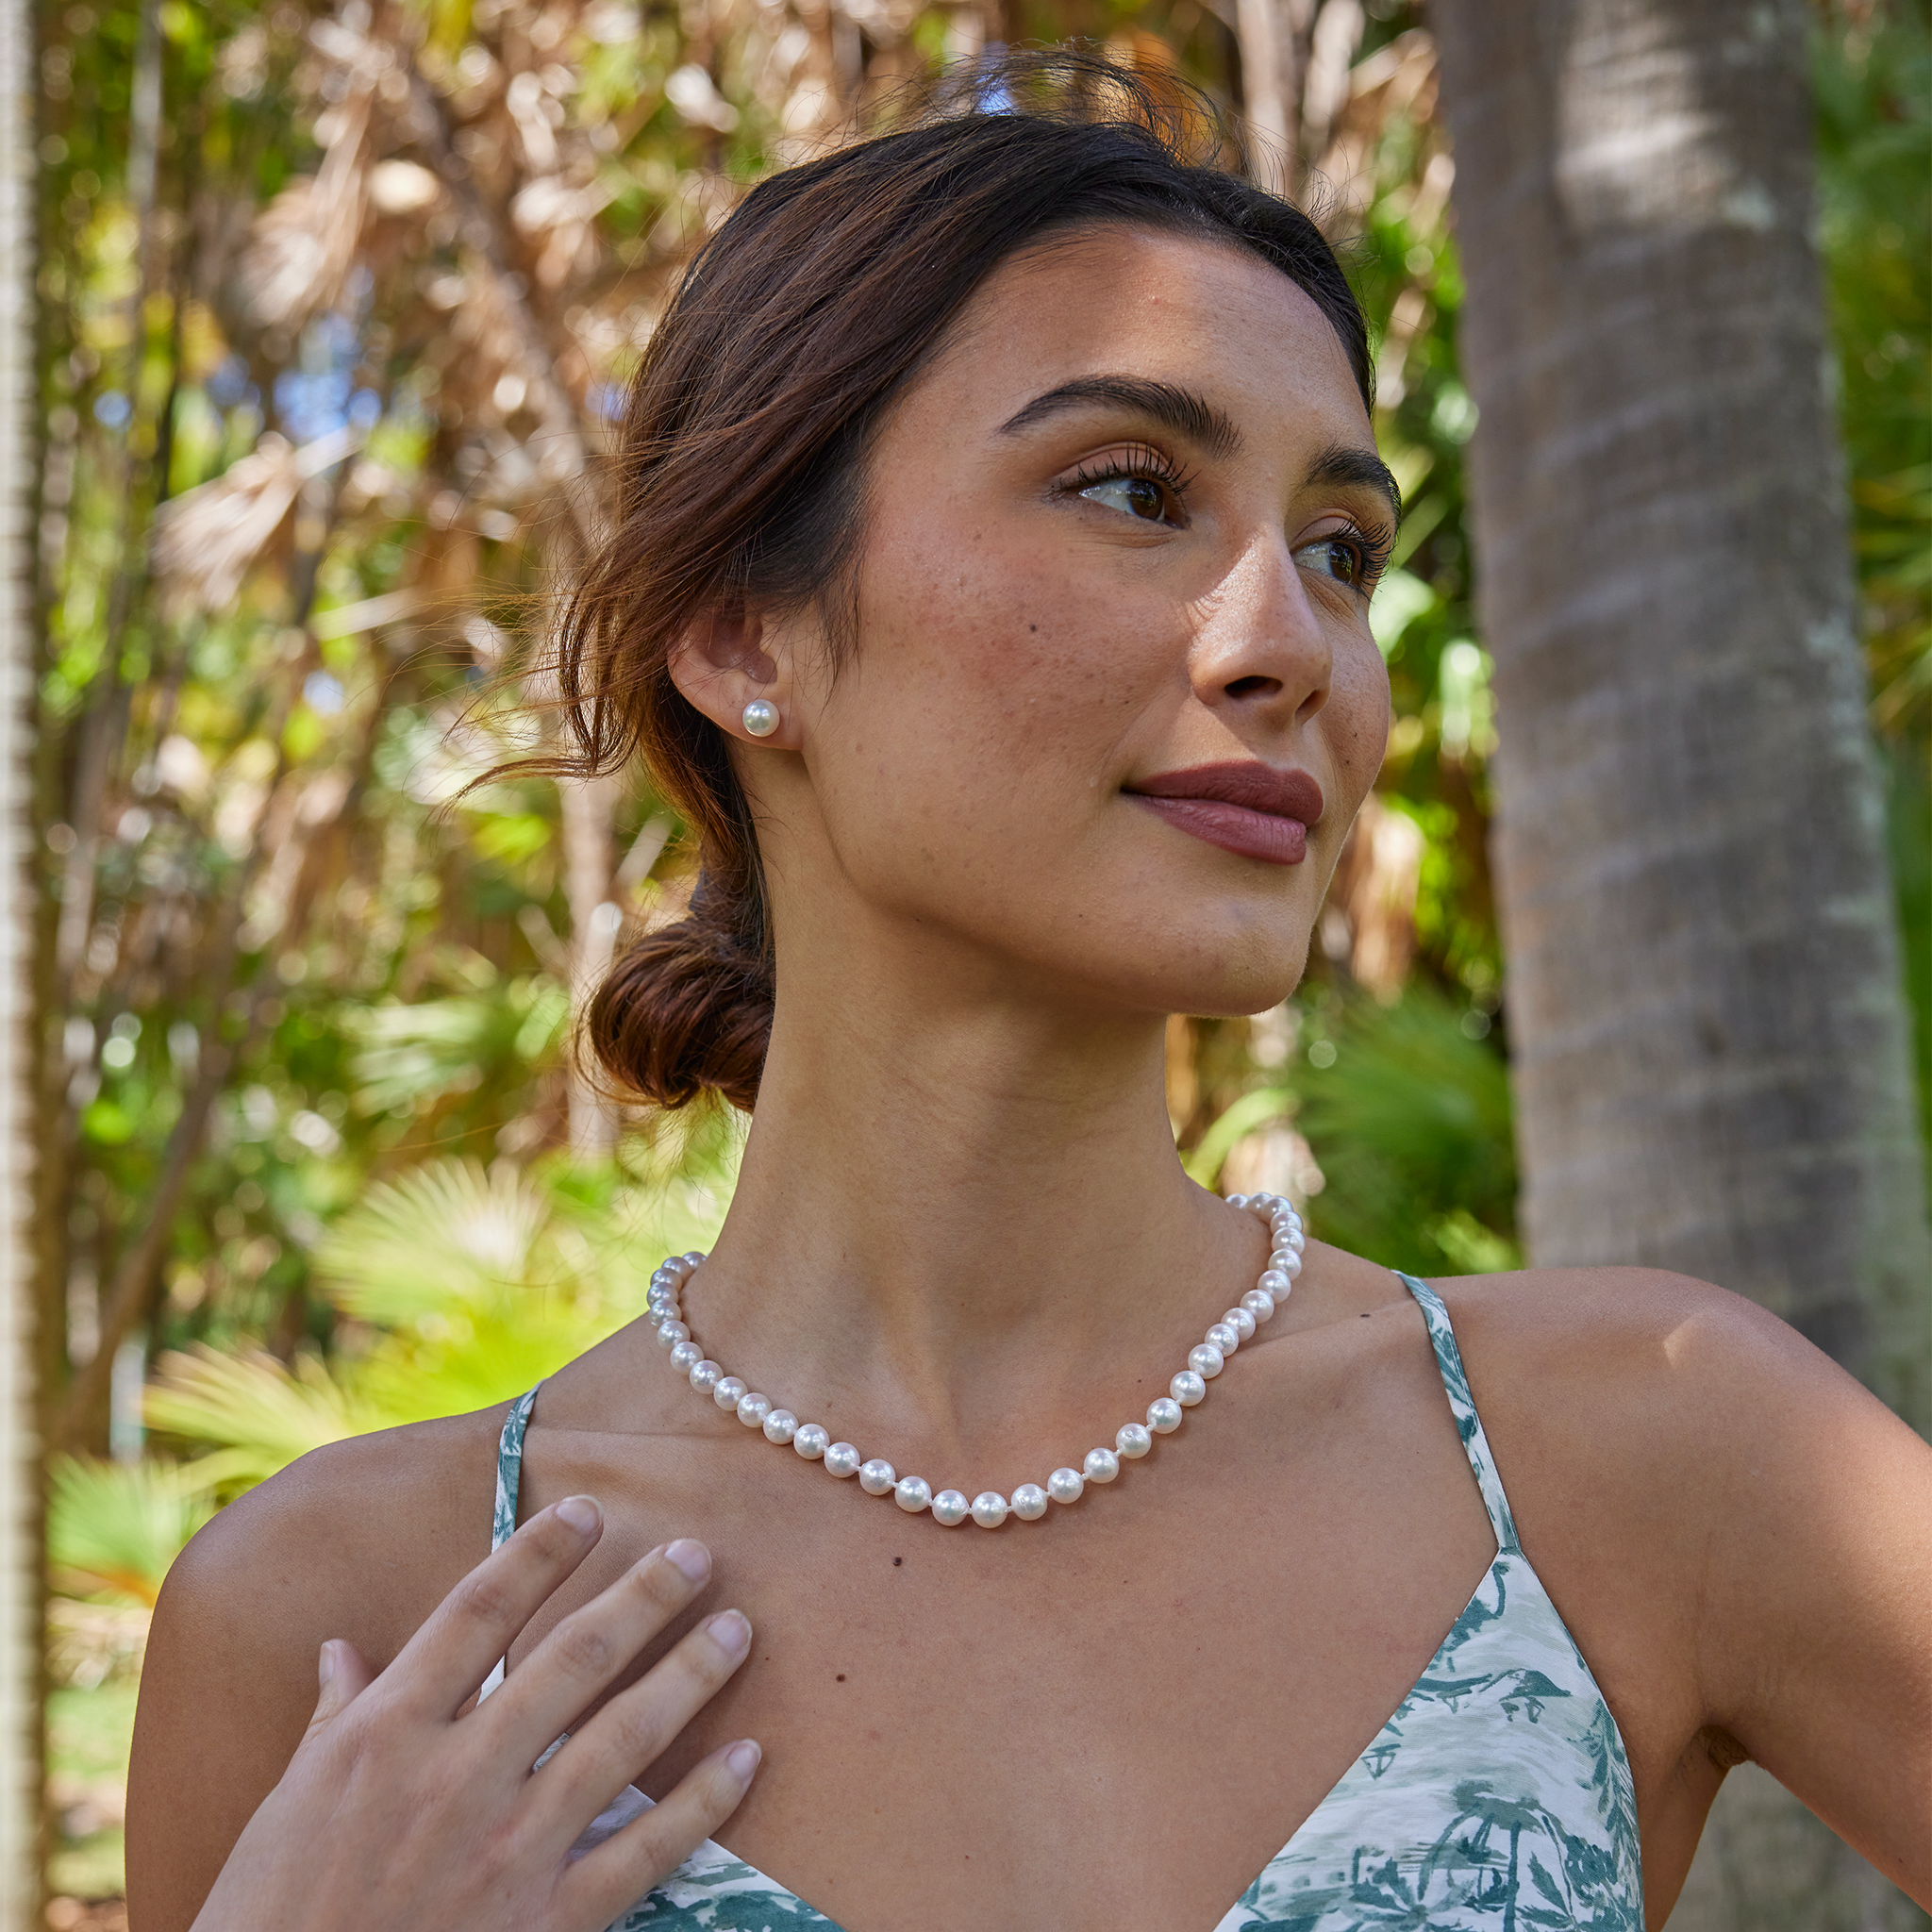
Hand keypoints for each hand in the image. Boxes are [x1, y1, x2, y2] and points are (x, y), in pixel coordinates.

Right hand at [191, 1495, 758, 1931]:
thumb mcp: (286, 1811)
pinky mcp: (548, 1924)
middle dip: (643, 1597)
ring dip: (688, 1675)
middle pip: (570, 1659)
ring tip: (736, 1629)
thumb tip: (343, 1650)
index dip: (539, 1553)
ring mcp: (507, 1850)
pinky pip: (644, 1850)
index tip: (588, 1508)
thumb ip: (334, 1722)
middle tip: (696, 1555)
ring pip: (622, 1738)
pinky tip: (747, 1759)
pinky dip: (703, 1802)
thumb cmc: (269, 1922)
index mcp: (384, 1735)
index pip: (478, 1612)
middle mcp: (454, 1777)